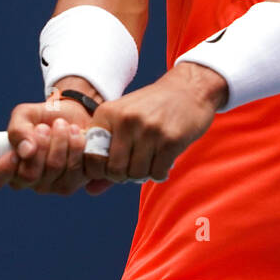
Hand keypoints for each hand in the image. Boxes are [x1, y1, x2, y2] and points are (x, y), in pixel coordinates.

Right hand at [0, 93, 114, 196]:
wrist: (75, 114)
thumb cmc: (45, 117)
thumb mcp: (25, 115)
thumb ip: (18, 130)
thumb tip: (25, 151)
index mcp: (8, 165)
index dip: (2, 169)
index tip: (14, 153)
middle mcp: (27, 180)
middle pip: (28, 175)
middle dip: (40, 145)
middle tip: (45, 127)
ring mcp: (50, 185)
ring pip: (53, 169)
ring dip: (60, 141)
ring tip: (63, 125)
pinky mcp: (73, 182)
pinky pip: (75, 170)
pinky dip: (77, 147)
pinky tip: (77, 135)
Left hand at [82, 62, 225, 184]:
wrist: (189, 89)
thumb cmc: (152, 108)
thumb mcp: (124, 120)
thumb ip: (106, 155)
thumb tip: (90, 191)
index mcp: (108, 113)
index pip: (92, 157)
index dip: (101, 170)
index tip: (114, 166)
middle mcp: (127, 120)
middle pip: (115, 170)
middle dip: (124, 175)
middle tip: (134, 166)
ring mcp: (149, 129)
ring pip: (136, 173)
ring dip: (143, 173)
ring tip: (150, 160)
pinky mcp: (171, 139)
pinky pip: (157, 173)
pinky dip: (159, 172)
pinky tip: (163, 160)